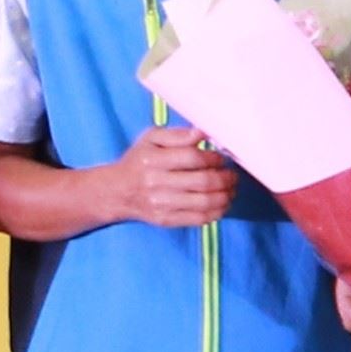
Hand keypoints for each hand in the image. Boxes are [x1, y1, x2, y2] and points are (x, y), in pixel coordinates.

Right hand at [108, 122, 237, 228]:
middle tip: (232, 175)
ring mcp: (161, 204)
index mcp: (153, 159)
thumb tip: (203, 132)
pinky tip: (223, 203)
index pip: (193, 158)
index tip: (222, 157)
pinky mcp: (166, 220)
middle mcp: (156, 183)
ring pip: (204, 202)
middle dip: (225, 178)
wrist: (117, 191)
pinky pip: (199, 219)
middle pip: (202, 181)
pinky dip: (217, 212)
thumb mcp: (151, 139)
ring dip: (225, 195)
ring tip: (232, 188)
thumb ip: (177, 134)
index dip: (214, 158)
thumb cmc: (139, 160)